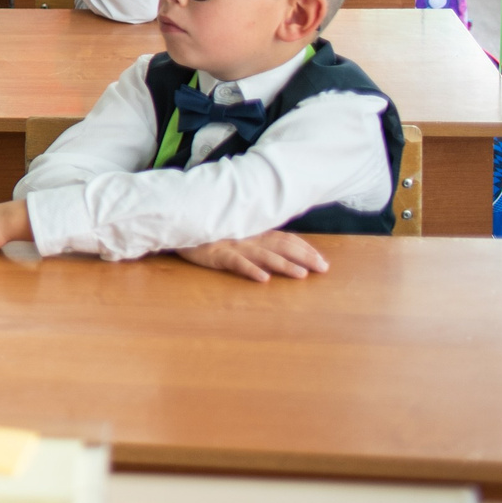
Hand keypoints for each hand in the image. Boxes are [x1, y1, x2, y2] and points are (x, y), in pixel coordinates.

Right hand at [178, 231, 327, 281]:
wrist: (178, 224)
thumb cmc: (207, 232)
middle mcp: (248, 238)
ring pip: (264, 255)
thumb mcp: (234, 233)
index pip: (285, 239)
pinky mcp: (217, 254)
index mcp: (253, 232)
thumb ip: (254, 238)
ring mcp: (233, 245)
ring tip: (301, 275)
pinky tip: (263, 278)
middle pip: (281, 246)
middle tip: (323, 269)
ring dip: (284, 264)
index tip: (323, 260)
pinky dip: (251, 269)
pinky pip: (236, 262)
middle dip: (304, 257)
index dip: (305, 249)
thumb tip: (277, 249)